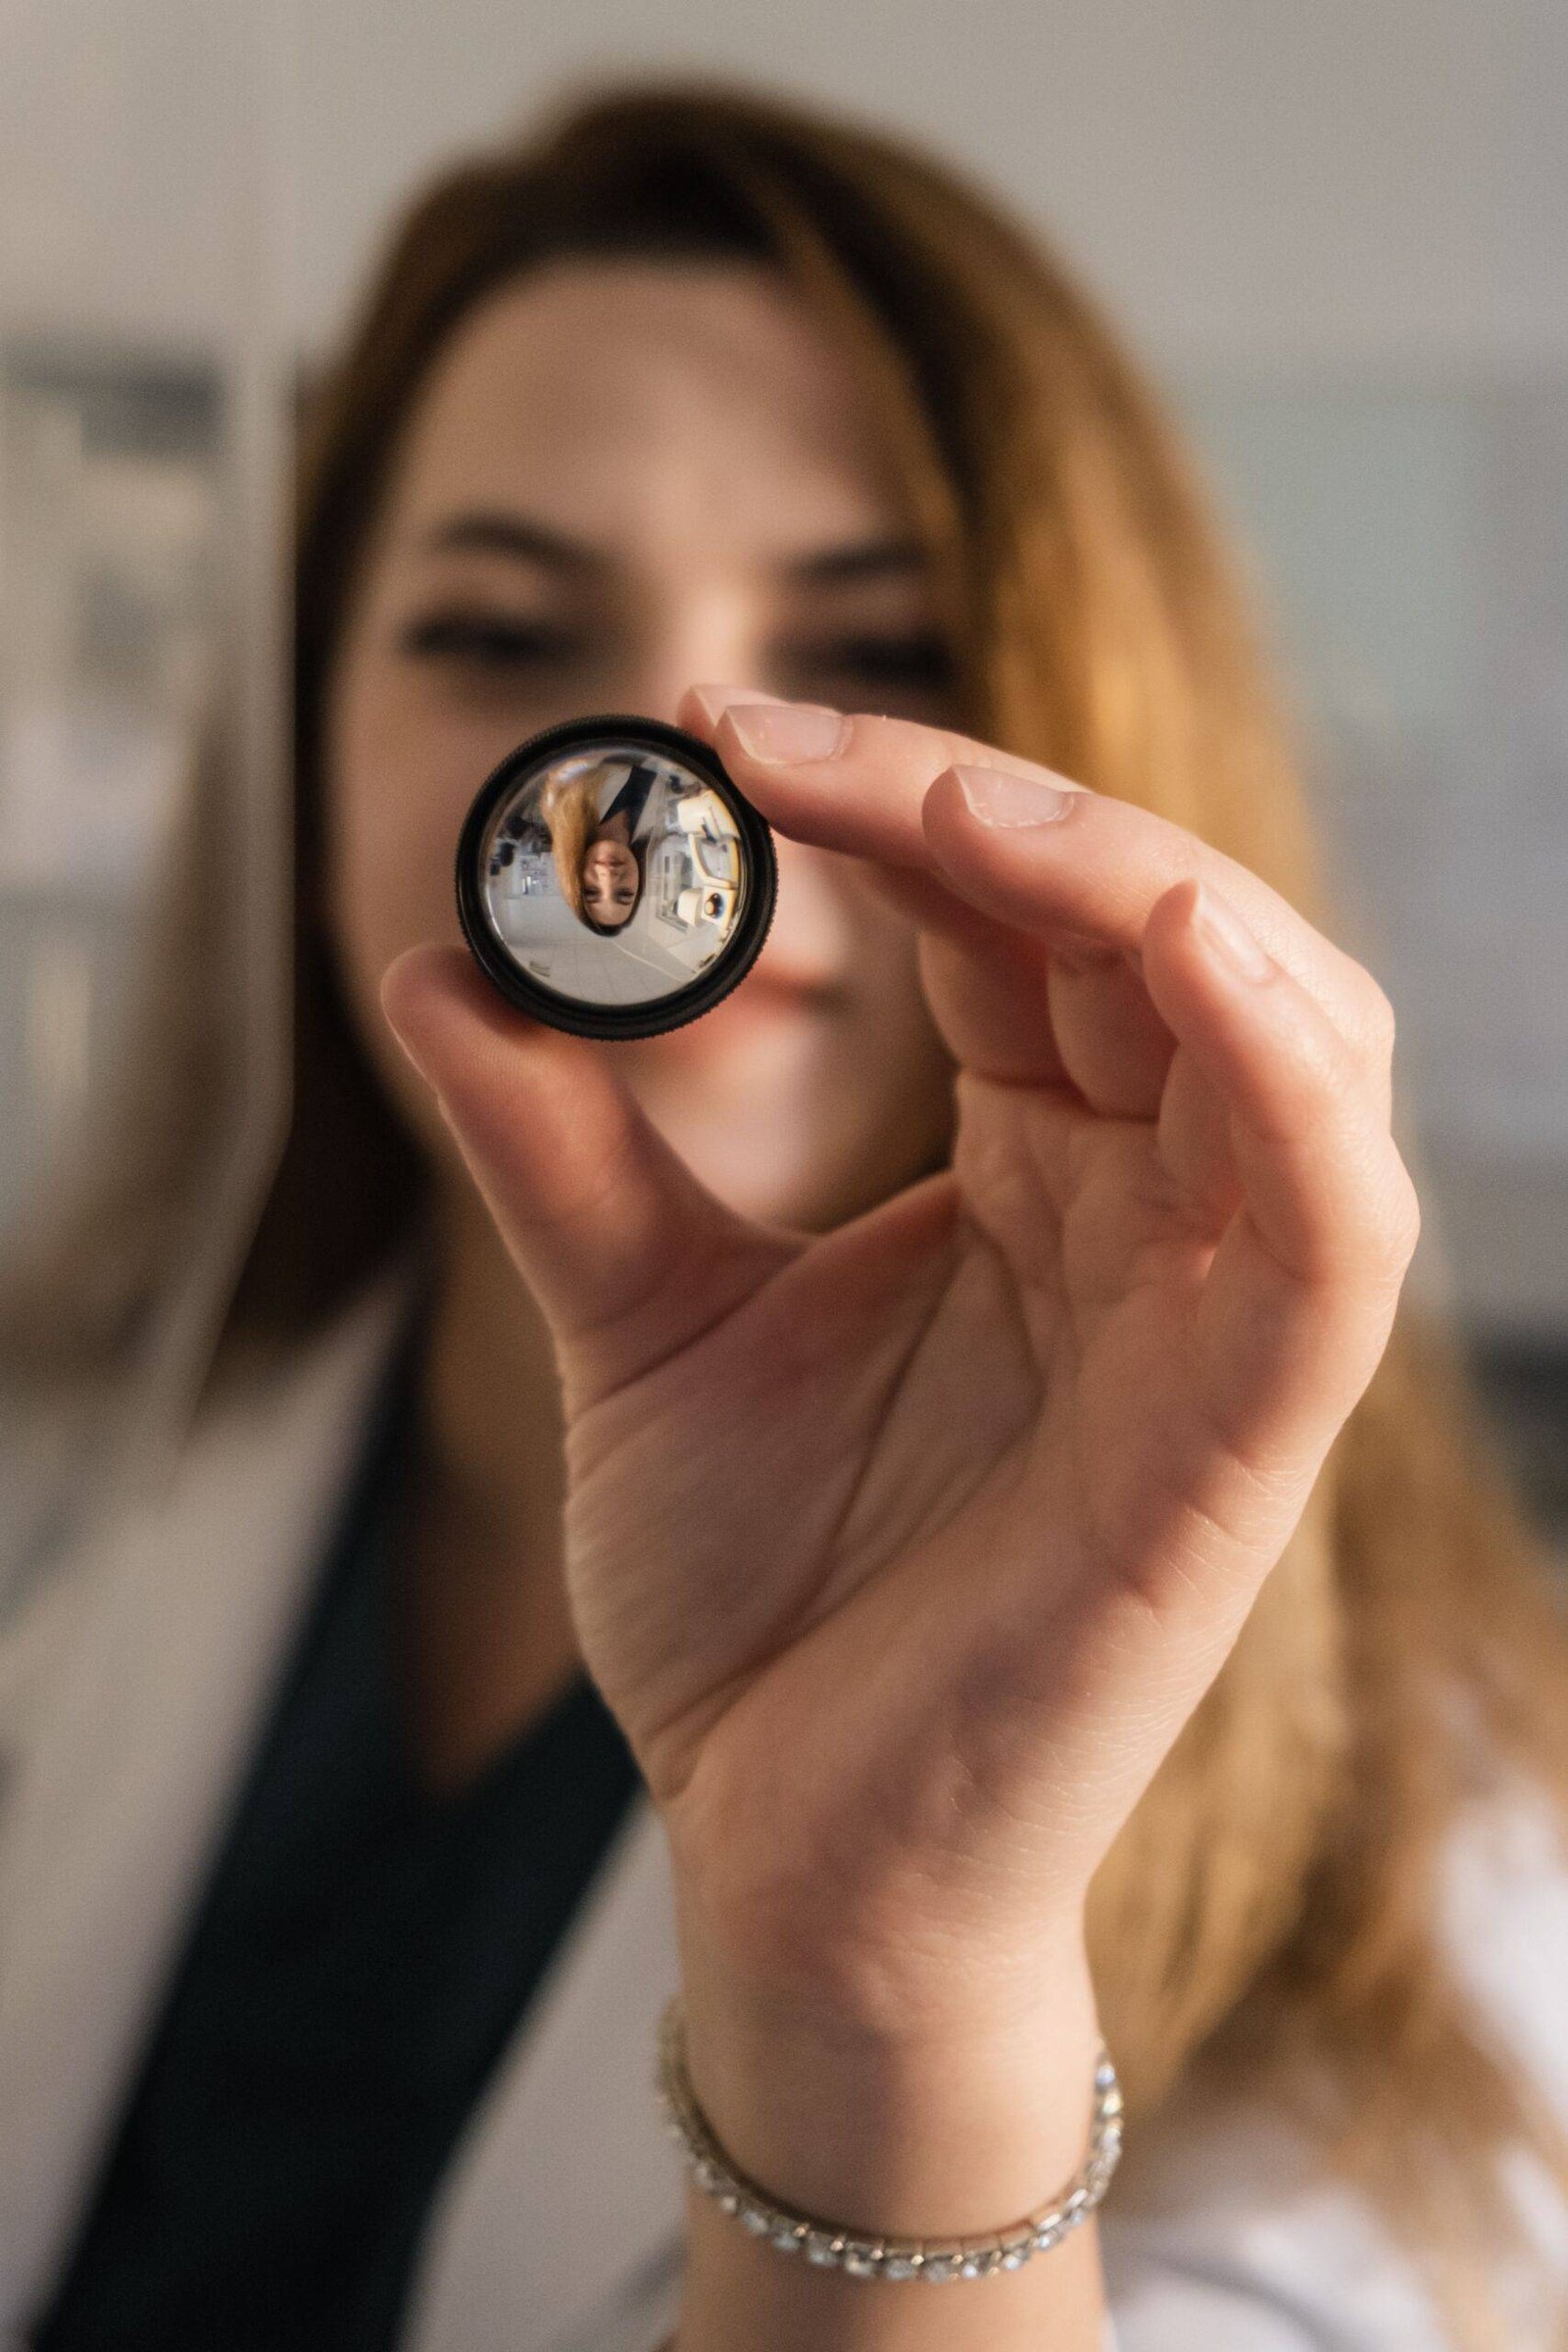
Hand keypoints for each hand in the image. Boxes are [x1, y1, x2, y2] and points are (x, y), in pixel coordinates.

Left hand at [381, 689, 1419, 2051]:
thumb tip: (438, 962)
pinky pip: (1332, 1223)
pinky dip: (1280, 1067)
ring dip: (1145, 881)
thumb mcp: (642, 1332)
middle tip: (781, 741)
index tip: (710, 731)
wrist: (787, 1862)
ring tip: (951, 806)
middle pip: (1160, 930)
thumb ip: (564, 1150)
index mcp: (1039, 1182)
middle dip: (998, 804)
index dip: (896, 800)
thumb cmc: (761, 1614)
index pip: (1021, 922)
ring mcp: (1214, 1328)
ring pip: (1289, 1029)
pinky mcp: (1248, 1443)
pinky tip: (1169, 942)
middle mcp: (1148, 1224)